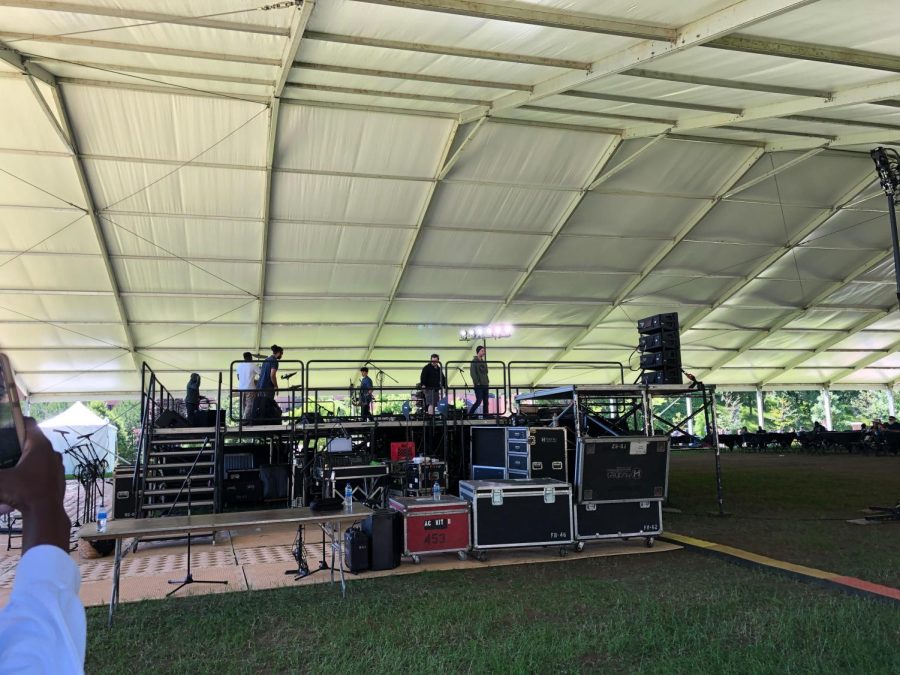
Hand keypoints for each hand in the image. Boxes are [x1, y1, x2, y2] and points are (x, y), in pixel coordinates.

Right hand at [0, 418, 69, 551]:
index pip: (28, 423)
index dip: (16, 421)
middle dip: (18, 441)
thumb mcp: (0, 480)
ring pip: (40, 453)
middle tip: (5, 446)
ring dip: (27, 455)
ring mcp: (57, 464)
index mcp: (39, 445)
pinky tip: (23, 476)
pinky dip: (34, 467)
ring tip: (12, 461)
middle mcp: (51, 451)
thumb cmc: (23, 492)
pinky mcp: (59, 476)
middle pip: (33, 439)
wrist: (45, 512)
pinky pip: (45, 466)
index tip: (5, 424)